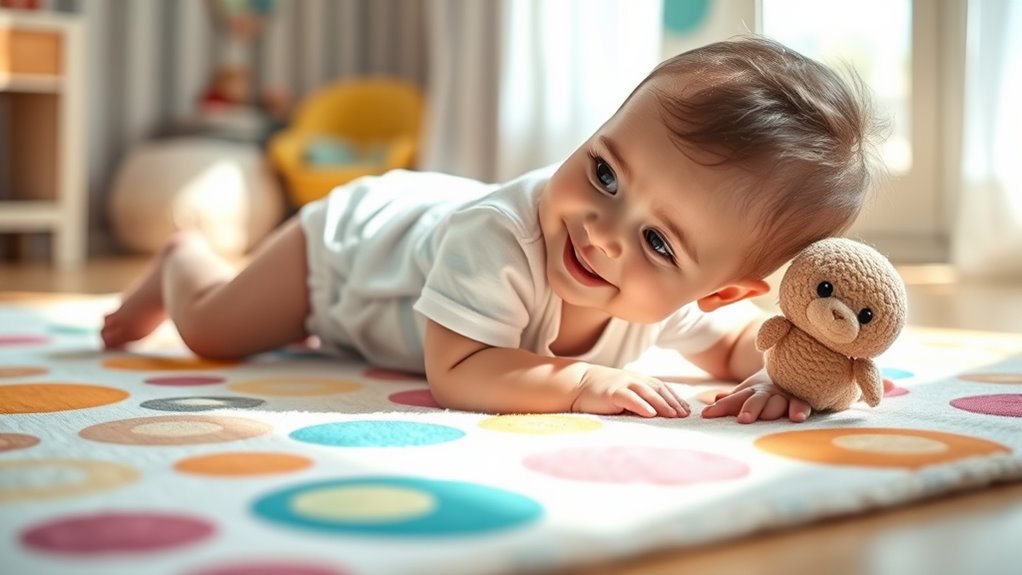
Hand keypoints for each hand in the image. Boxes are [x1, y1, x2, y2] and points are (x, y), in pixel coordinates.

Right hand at [572, 365, 689, 417]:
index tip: (687, 409)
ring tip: (673, 415)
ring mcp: (622, 384)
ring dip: (662, 404)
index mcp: (637, 380)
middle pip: (658, 390)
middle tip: (685, 414)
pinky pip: (629, 398)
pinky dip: (641, 405)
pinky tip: (651, 413)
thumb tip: (656, 416)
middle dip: (673, 402)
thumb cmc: (600, 393)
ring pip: (647, 393)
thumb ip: (638, 401)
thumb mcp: (623, 394)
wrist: (576, 384)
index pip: (661, 388)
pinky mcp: (611, 392)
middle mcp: (633, 380)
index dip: (675, 397)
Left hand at [700, 370, 810, 422]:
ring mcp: (784, 394)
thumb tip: (716, 398)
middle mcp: (767, 392)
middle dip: (749, 409)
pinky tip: (797, 418)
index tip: (706, 414)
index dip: (721, 407)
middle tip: (743, 419)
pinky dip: (800, 409)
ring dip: (772, 409)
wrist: (793, 368)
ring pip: (778, 402)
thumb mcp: (748, 393)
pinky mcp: (802, 398)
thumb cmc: (766, 389)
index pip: (734, 399)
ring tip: (767, 416)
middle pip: (756, 400)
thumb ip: (733, 400)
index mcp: (751, 391)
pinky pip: (802, 403)